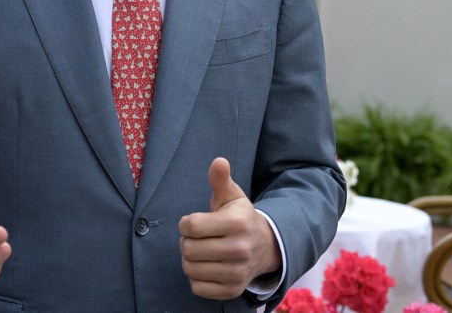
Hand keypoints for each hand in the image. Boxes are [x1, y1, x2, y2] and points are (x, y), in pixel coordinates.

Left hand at [178, 158, 280, 299]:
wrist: (265, 247)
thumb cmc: (240, 217)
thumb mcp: (232, 196)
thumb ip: (220, 179)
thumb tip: (219, 161)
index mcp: (237, 223)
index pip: (190, 226)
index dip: (186, 223)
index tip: (193, 222)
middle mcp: (239, 249)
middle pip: (188, 249)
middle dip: (187, 242)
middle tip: (198, 238)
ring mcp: (237, 273)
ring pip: (190, 269)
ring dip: (190, 260)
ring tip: (202, 252)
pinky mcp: (232, 290)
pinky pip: (197, 287)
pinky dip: (197, 278)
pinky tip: (208, 267)